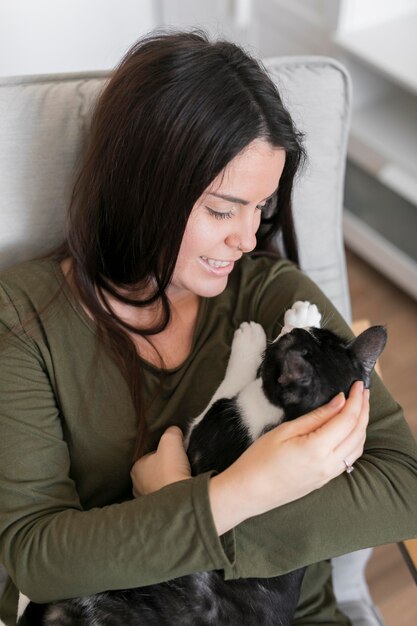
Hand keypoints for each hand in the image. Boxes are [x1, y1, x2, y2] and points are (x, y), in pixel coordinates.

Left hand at [131, 426, 191, 496]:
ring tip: (178, 478)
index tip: (171, 454)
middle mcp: (136, 486)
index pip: (146, 457)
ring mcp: (146, 500)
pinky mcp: (156, 510)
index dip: (160, 454)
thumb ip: (171, 432)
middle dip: (162, 469)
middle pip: (151, 472)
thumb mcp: (171, 441)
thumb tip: (174, 431)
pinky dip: (169, 494)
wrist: (180, 499)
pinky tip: (178, 490)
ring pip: (156, 486)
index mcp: (136, 469)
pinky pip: (163, 498)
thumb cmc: (170, 469)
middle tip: (176, 466)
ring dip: (165, 482)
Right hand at [209, 381, 368, 533]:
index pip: (347, 419)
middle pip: (357, 432)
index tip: (357, 384)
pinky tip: (351, 430)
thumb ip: (316, 417)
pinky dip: (356, 440)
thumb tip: (339, 402)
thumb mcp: (284, 431)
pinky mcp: (325, 480)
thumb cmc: (260, 459)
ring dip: (362, 425)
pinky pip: (349, 458)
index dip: (356, 400)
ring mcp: (329, 474)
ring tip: (360, 406)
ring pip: (357, 447)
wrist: (249, 492)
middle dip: (363, 409)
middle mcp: (329, 464)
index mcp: (317, 448)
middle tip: (363, 391)